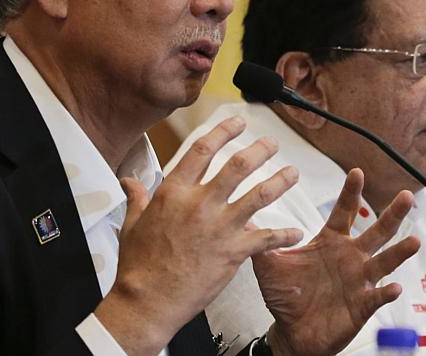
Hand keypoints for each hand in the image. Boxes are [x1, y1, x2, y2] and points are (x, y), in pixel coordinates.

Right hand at [95, 117, 302, 353]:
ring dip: (280, 181)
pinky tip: (296, 232)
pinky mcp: (234, 251)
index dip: (223, 132)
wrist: (148, 301)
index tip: (237, 123)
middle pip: (239, 166)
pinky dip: (285, 234)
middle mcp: (200, 204)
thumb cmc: (138, 265)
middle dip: (261, 150)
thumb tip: (129, 181)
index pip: (202, 151)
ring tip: (292, 173)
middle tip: (272, 144)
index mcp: (174, 193)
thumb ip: (137, 198)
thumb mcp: (132, 224)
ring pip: (259, 195)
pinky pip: (267, 238)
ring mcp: (220, 227)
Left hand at [256, 168, 420, 355]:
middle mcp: (351, 257)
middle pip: (376, 231)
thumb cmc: (287, 296)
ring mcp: (359, 280)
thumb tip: (240, 215)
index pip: (344, 212)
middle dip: (392, 214)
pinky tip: (394, 286)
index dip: (351, 193)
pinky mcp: (362, 304)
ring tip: (413, 242)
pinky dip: (386, 292)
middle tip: (405, 196)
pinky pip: (377, 297)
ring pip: (384, 261)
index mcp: (331, 242)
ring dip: (400, 252)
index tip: (357, 171)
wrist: (293, 333)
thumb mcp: (270, 266)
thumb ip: (260, 240)